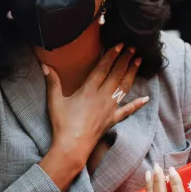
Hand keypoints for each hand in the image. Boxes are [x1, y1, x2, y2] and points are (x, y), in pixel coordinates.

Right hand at [40, 45, 148, 189]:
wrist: (72, 146)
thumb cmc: (62, 124)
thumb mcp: (55, 101)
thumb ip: (52, 82)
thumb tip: (44, 65)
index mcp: (88, 90)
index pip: (103, 68)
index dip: (112, 55)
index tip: (120, 45)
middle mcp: (102, 97)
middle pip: (116, 74)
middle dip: (125, 60)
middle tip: (133, 48)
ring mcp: (110, 108)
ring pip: (124, 87)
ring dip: (132, 73)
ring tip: (139, 61)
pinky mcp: (112, 120)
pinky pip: (127, 111)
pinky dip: (137, 104)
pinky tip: (146, 99)